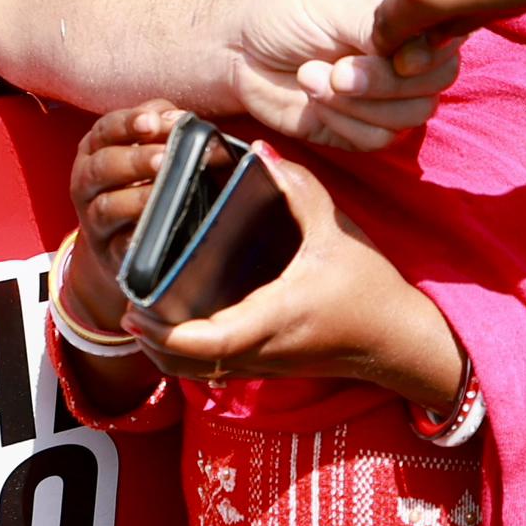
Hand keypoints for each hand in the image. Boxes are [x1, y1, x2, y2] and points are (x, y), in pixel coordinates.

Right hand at [63, 102, 177, 328]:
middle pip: (102, 166)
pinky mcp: (109, 252)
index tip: (152, 122)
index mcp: (96, 149)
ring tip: (164, 190)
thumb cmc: (141, 183)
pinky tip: (154, 229)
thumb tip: (182, 119)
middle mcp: (87, 182)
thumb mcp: (147, 148)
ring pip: (106, 206)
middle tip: (165, 157)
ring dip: (136, 197)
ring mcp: (94, 219)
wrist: (121, 242)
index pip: (106, 129)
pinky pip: (119, 246)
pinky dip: (135, 238)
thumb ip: (164, 127)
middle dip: (134, 160)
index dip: (127, 123)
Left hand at [131, 150, 462, 406]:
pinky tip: (177, 325)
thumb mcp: (337, 231)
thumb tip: (258, 151)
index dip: (167, 332)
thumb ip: (297, 189)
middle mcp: (262, 349)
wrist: (397, 340)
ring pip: (197, 374)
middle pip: (188, 365)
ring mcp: (263, 365)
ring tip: (143, 315)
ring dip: (164, 352)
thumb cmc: (370, 288)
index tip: (137, 309)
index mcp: (275, 316)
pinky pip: (213, 372)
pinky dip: (186, 356)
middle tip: (128, 304)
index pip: (210, 341)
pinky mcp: (267, 368)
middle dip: (151, 341)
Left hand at [223, 0, 459, 149]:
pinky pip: (378, 139)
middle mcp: (406, 60)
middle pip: (434, 85)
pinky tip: (314, 100)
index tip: (387, 52)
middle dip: (384, 82)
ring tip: (313, 76)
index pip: (444, 44)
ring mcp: (388, 98)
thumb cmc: (287, 14)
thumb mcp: (335, 5)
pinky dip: (343, 121)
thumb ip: (380, 27)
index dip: (422, 56)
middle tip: (338, 70)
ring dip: (357, 102)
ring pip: (410, 117)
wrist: (240, 50)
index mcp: (408, 22)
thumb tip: (416, 56)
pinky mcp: (364, 130)